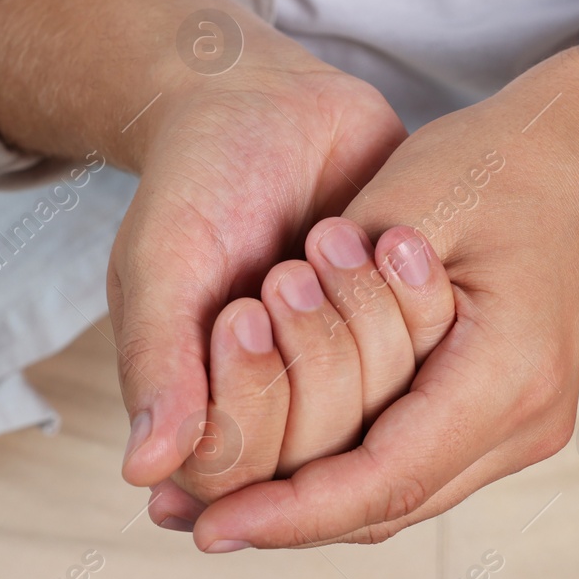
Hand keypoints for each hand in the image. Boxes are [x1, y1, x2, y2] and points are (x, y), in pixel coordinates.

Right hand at [0, 0, 417, 491]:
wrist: (271, 103)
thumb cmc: (199, 178)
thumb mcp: (163, 258)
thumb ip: (156, 359)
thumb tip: (144, 472)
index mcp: (199, 408)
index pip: (232, 475)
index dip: (249, 399)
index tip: (243, 312)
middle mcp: (276, 412)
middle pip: (315, 452)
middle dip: (310, 350)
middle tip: (290, 270)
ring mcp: (346, 382)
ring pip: (382, 414)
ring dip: (361, 318)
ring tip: (330, 238)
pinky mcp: (405, 344)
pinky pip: (433, 363)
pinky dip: (414, 299)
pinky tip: (388, 238)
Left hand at [182, 64, 578, 548]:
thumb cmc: (497, 164)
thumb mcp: (403, 206)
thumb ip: (331, 298)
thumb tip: (251, 378)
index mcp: (509, 370)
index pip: (386, 475)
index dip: (293, 512)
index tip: (211, 526)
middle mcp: (529, 420)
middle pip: (393, 506)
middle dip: (290, 521)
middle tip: (195, 522)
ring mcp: (529, 427)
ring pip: (405, 499)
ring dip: (315, 505)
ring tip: (220, 504)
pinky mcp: (513, 419)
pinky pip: (420, 468)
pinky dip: (350, 475)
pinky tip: (283, 469)